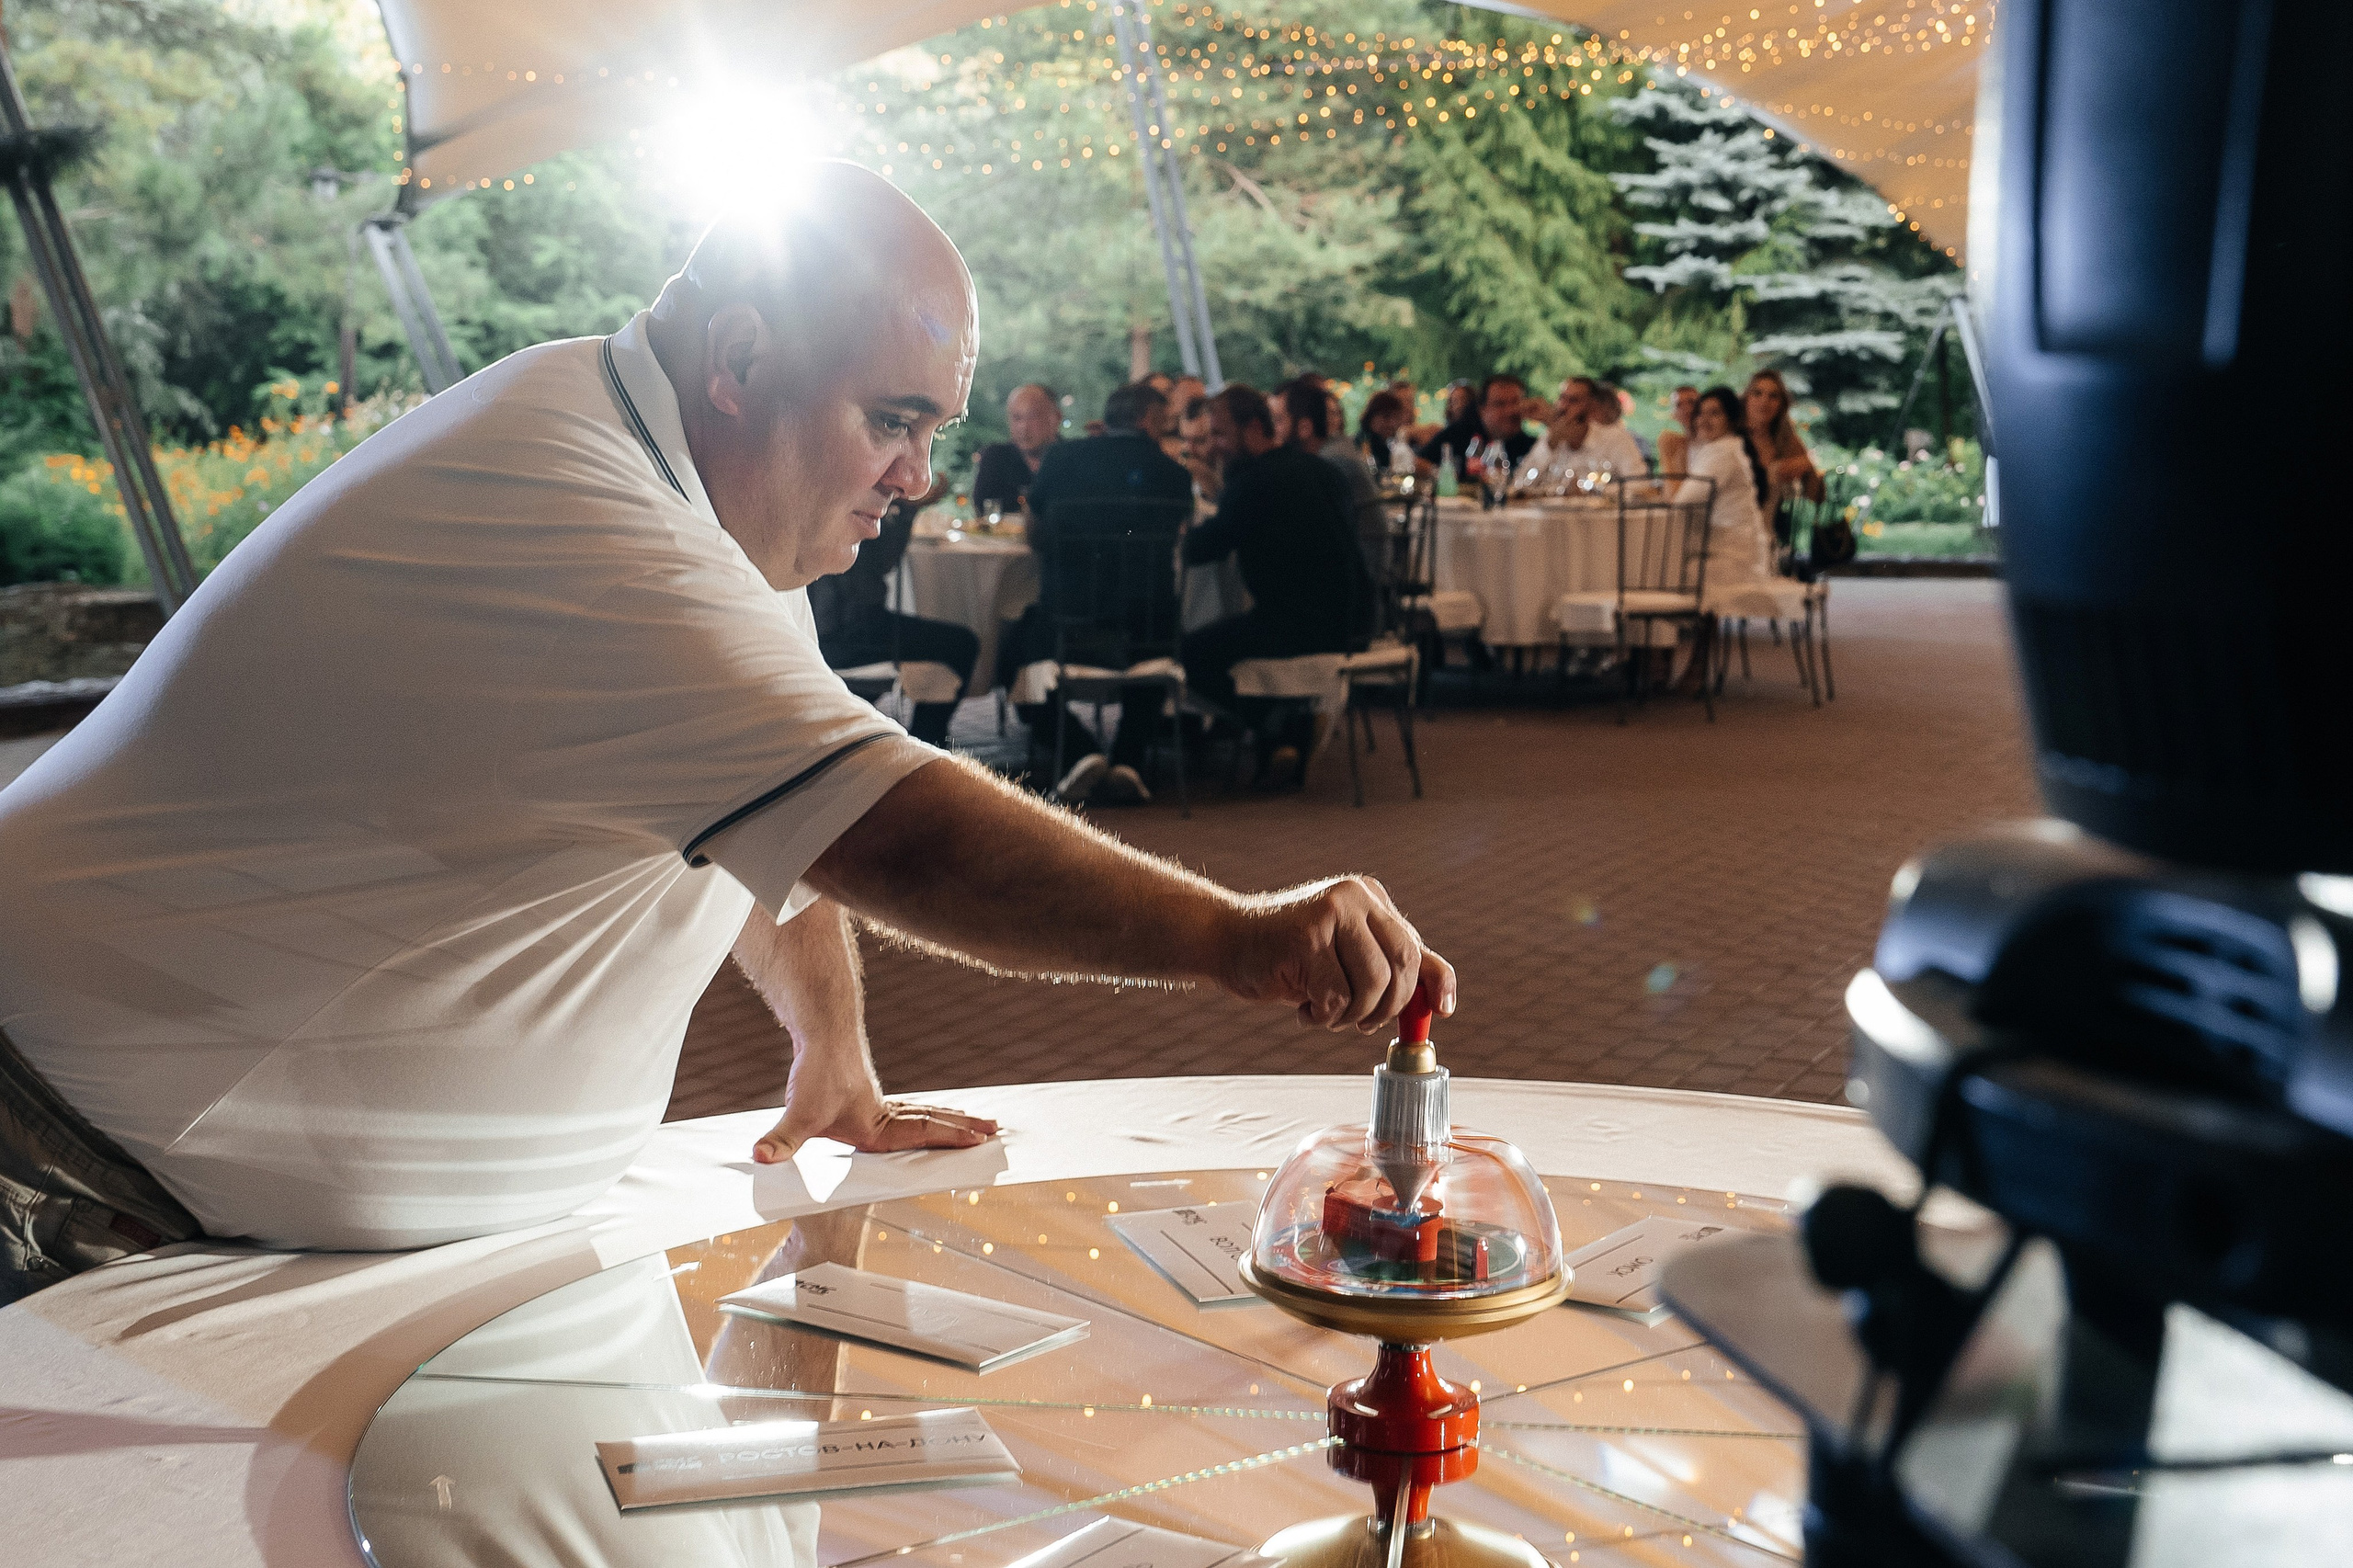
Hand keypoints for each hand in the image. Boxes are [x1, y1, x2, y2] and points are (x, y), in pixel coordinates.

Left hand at [751, 1053, 998, 1163]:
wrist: (821, 1029)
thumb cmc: (814, 1073)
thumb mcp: (797, 1114)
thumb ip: (781, 1139)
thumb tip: (761, 1156)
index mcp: (879, 1126)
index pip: (923, 1133)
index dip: (952, 1137)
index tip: (981, 1139)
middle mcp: (885, 1114)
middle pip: (932, 1121)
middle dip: (963, 1127)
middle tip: (996, 1129)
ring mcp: (880, 1102)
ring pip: (923, 1112)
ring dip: (950, 1118)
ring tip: (975, 1121)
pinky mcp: (869, 1094)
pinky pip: (909, 1108)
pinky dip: (928, 1113)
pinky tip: (928, 1117)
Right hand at [1215, 876, 1456, 1032]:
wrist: (1225, 940)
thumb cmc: (1287, 955)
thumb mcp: (1346, 956)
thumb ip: (1391, 968)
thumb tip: (1442, 1000)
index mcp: (1369, 897)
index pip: (1415, 946)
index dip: (1432, 983)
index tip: (1444, 1011)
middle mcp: (1354, 896)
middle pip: (1401, 965)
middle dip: (1386, 1007)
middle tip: (1359, 1023)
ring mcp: (1330, 912)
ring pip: (1373, 983)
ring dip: (1350, 1015)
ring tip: (1323, 1011)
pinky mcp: (1306, 935)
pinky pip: (1336, 995)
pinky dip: (1322, 1015)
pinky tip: (1302, 1006)